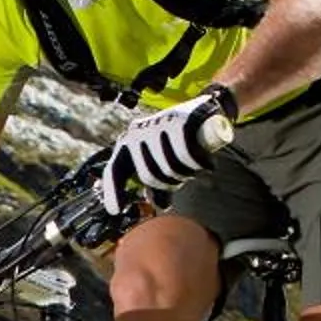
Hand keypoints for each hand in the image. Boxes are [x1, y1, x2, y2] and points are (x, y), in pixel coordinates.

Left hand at [97, 84, 237, 218]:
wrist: (205, 109)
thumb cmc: (180, 138)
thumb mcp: (163, 159)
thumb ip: (158, 182)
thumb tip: (158, 206)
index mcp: (128, 142)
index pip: (114, 169)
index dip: (113, 191)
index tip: (116, 211)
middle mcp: (138, 132)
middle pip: (148, 176)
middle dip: (169, 185)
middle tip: (183, 180)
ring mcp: (156, 125)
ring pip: (168, 167)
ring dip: (186, 174)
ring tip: (195, 169)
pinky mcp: (177, 121)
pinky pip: (185, 154)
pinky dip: (198, 163)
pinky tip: (207, 165)